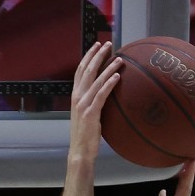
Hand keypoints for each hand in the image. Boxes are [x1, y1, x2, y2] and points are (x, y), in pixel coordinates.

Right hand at [69, 41, 122, 161]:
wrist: (80, 151)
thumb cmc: (85, 135)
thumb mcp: (87, 114)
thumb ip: (92, 102)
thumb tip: (104, 94)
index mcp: (75, 95)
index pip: (80, 70)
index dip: (88, 56)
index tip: (97, 45)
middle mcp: (77, 96)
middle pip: (87, 70)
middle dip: (97, 55)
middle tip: (108, 44)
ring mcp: (83, 104)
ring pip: (96, 80)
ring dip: (108, 67)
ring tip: (119, 58)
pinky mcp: (90, 113)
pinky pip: (101, 94)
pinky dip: (109, 84)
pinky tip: (117, 76)